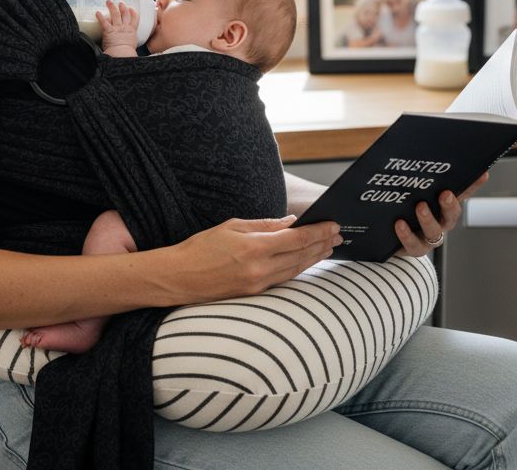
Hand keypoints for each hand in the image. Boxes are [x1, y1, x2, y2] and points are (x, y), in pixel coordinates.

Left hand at [96, 0, 139, 54]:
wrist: (122, 55)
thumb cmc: (127, 53)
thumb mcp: (132, 45)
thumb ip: (129, 42)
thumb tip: (127, 46)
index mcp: (131, 31)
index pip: (134, 19)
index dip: (132, 12)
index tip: (131, 8)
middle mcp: (125, 27)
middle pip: (125, 14)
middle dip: (122, 7)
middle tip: (120, 3)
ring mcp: (117, 28)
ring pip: (115, 15)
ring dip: (112, 7)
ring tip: (109, 2)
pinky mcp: (109, 31)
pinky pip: (104, 22)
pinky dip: (100, 17)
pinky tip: (97, 12)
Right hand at [166, 216, 341, 302]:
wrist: (178, 278)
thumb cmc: (200, 248)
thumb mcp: (232, 227)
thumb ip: (264, 225)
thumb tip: (290, 222)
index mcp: (254, 247)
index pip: (296, 238)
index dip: (318, 231)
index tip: (333, 224)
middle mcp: (260, 269)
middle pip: (301, 255)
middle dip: (322, 244)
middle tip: (338, 235)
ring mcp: (258, 284)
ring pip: (295, 269)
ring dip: (314, 258)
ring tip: (329, 248)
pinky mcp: (254, 294)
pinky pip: (283, 279)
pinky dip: (298, 268)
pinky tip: (307, 261)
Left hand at [393, 171, 487, 256]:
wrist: (387, 235)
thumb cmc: (401, 206)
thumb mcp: (408, 188)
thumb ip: (412, 174)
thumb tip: (407, 145)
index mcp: (443, 205)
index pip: (461, 193)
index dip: (473, 185)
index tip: (482, 173)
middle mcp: (441, 221)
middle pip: (451, 215)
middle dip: (450, 204)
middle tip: (445, 194)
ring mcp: (429, 237)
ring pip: (434, 231)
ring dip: (428, 218)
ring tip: (420, 207)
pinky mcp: (415, 248)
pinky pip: (413, 244)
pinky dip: (407, 234)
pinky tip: (399, 224)